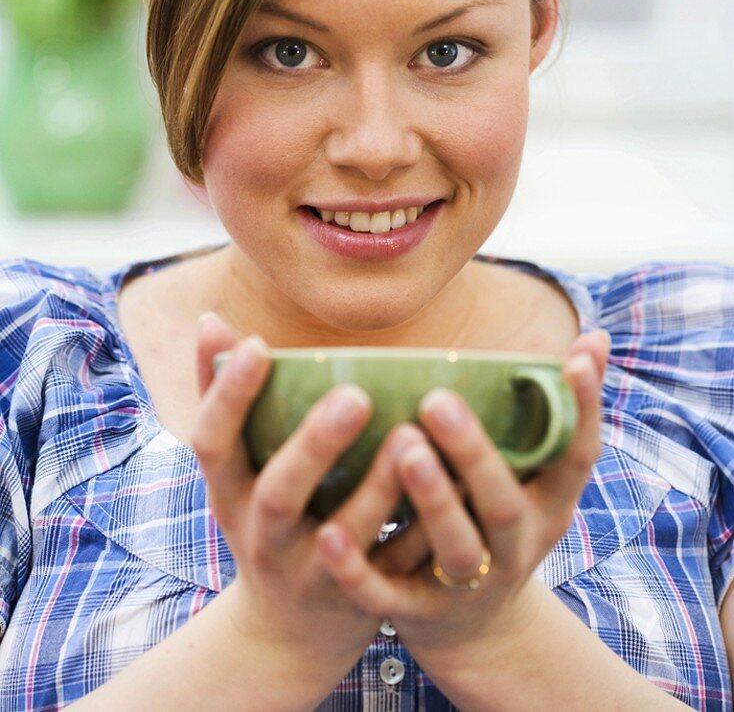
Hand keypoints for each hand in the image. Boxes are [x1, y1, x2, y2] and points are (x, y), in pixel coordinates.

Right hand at [191, 315, 432, 687]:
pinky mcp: (362, 600)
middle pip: (278, 495)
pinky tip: (457, 484)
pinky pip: (399, 566)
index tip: (259, 343)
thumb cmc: (264, 522)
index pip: (212, 444)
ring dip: (379, 488)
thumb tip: (212, 321)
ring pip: (346, 536)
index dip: (228, 396)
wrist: (286, 637)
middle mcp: (262, 539)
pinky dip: (425, 529)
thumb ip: (224, 399)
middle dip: (314, 444)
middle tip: (356, 394)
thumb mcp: (234, 474)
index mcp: (229, 495)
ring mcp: (312, 576)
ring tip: (412, 436)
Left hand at [313, 330, 610, 674]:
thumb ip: (550, 413)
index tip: (574, 357)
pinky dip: (355, 568)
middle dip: (474, 453)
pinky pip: (384, 593)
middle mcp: (515, 547)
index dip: (583, 409)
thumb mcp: (536, 478)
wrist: (479, 632)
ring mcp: (467, 584)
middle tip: (438, 399)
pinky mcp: (415, 611)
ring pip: (452, 546)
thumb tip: (594, 336)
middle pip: (501, 504)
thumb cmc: (500, 520)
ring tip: (404, 448)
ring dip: (430, 498)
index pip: (576, 457)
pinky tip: (328, 534)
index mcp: (549, 507)